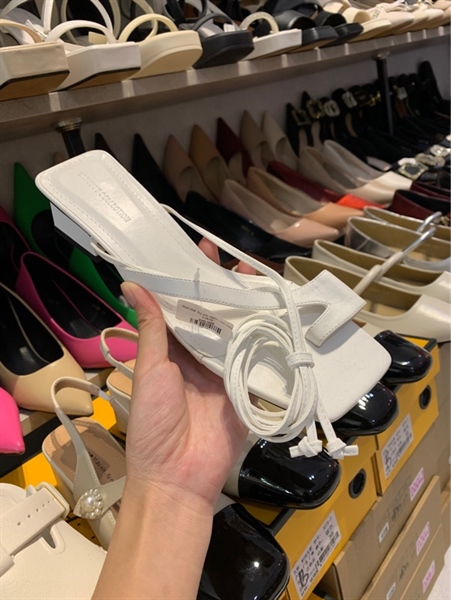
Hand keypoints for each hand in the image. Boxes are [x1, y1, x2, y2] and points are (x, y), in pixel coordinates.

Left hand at [121, 239, 254, 508]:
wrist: (179, 477)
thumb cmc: (155, 423)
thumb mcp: (150, 371)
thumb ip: (150, 329)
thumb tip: (131, 284)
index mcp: (171, 350)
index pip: (181, 306)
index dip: (190, 280)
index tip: (200, 250)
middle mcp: (199, 356)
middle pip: (213, 316)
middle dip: (225, 289)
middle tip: (238, 260)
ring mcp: (225, 371)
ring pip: (238, 333)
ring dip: (248, 309)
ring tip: (260, 280)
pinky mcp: (246, 388)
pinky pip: (257, 359)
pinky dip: (267, 340)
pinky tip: (279, 317)